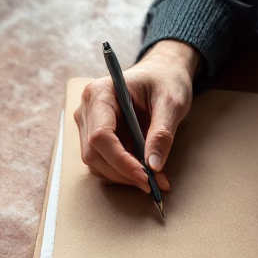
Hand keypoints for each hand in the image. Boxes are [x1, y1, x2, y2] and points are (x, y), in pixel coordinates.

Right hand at [75, 40, 201, 191]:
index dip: (121, 160)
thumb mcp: (171, 103)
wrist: (161, 72)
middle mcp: (86, 109)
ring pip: (95, 162)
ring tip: (154, 179)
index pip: (100, 136)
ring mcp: (87, 123)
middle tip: (156, 184)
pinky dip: (122, 171)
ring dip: (123, 175)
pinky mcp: (93, 135)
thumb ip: (162, 133)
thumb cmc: (165, 81)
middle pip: (93, 154)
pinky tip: (144, 171)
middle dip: (123, 173)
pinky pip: (102, 160)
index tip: (147, 176)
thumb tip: (154, 166)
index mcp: (99, 94)